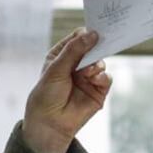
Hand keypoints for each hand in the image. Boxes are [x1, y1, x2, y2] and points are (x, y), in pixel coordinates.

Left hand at [22, 28, 112, 152]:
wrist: (50, 123)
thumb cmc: (47, 94)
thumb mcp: (57, 68)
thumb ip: (75, 50)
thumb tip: (93, 34)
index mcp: (62, 55)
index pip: (78, 38)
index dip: (87, 33)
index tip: (96, 29)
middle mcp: (76, 64)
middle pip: (93, 48)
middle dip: (97, 46)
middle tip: (102, 42)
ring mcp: (87, 77)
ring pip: (101, 62)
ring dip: (96, 64)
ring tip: (88, 72)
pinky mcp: (97, 91)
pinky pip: (106, 78)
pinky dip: (102, 77)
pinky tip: (95, 80)